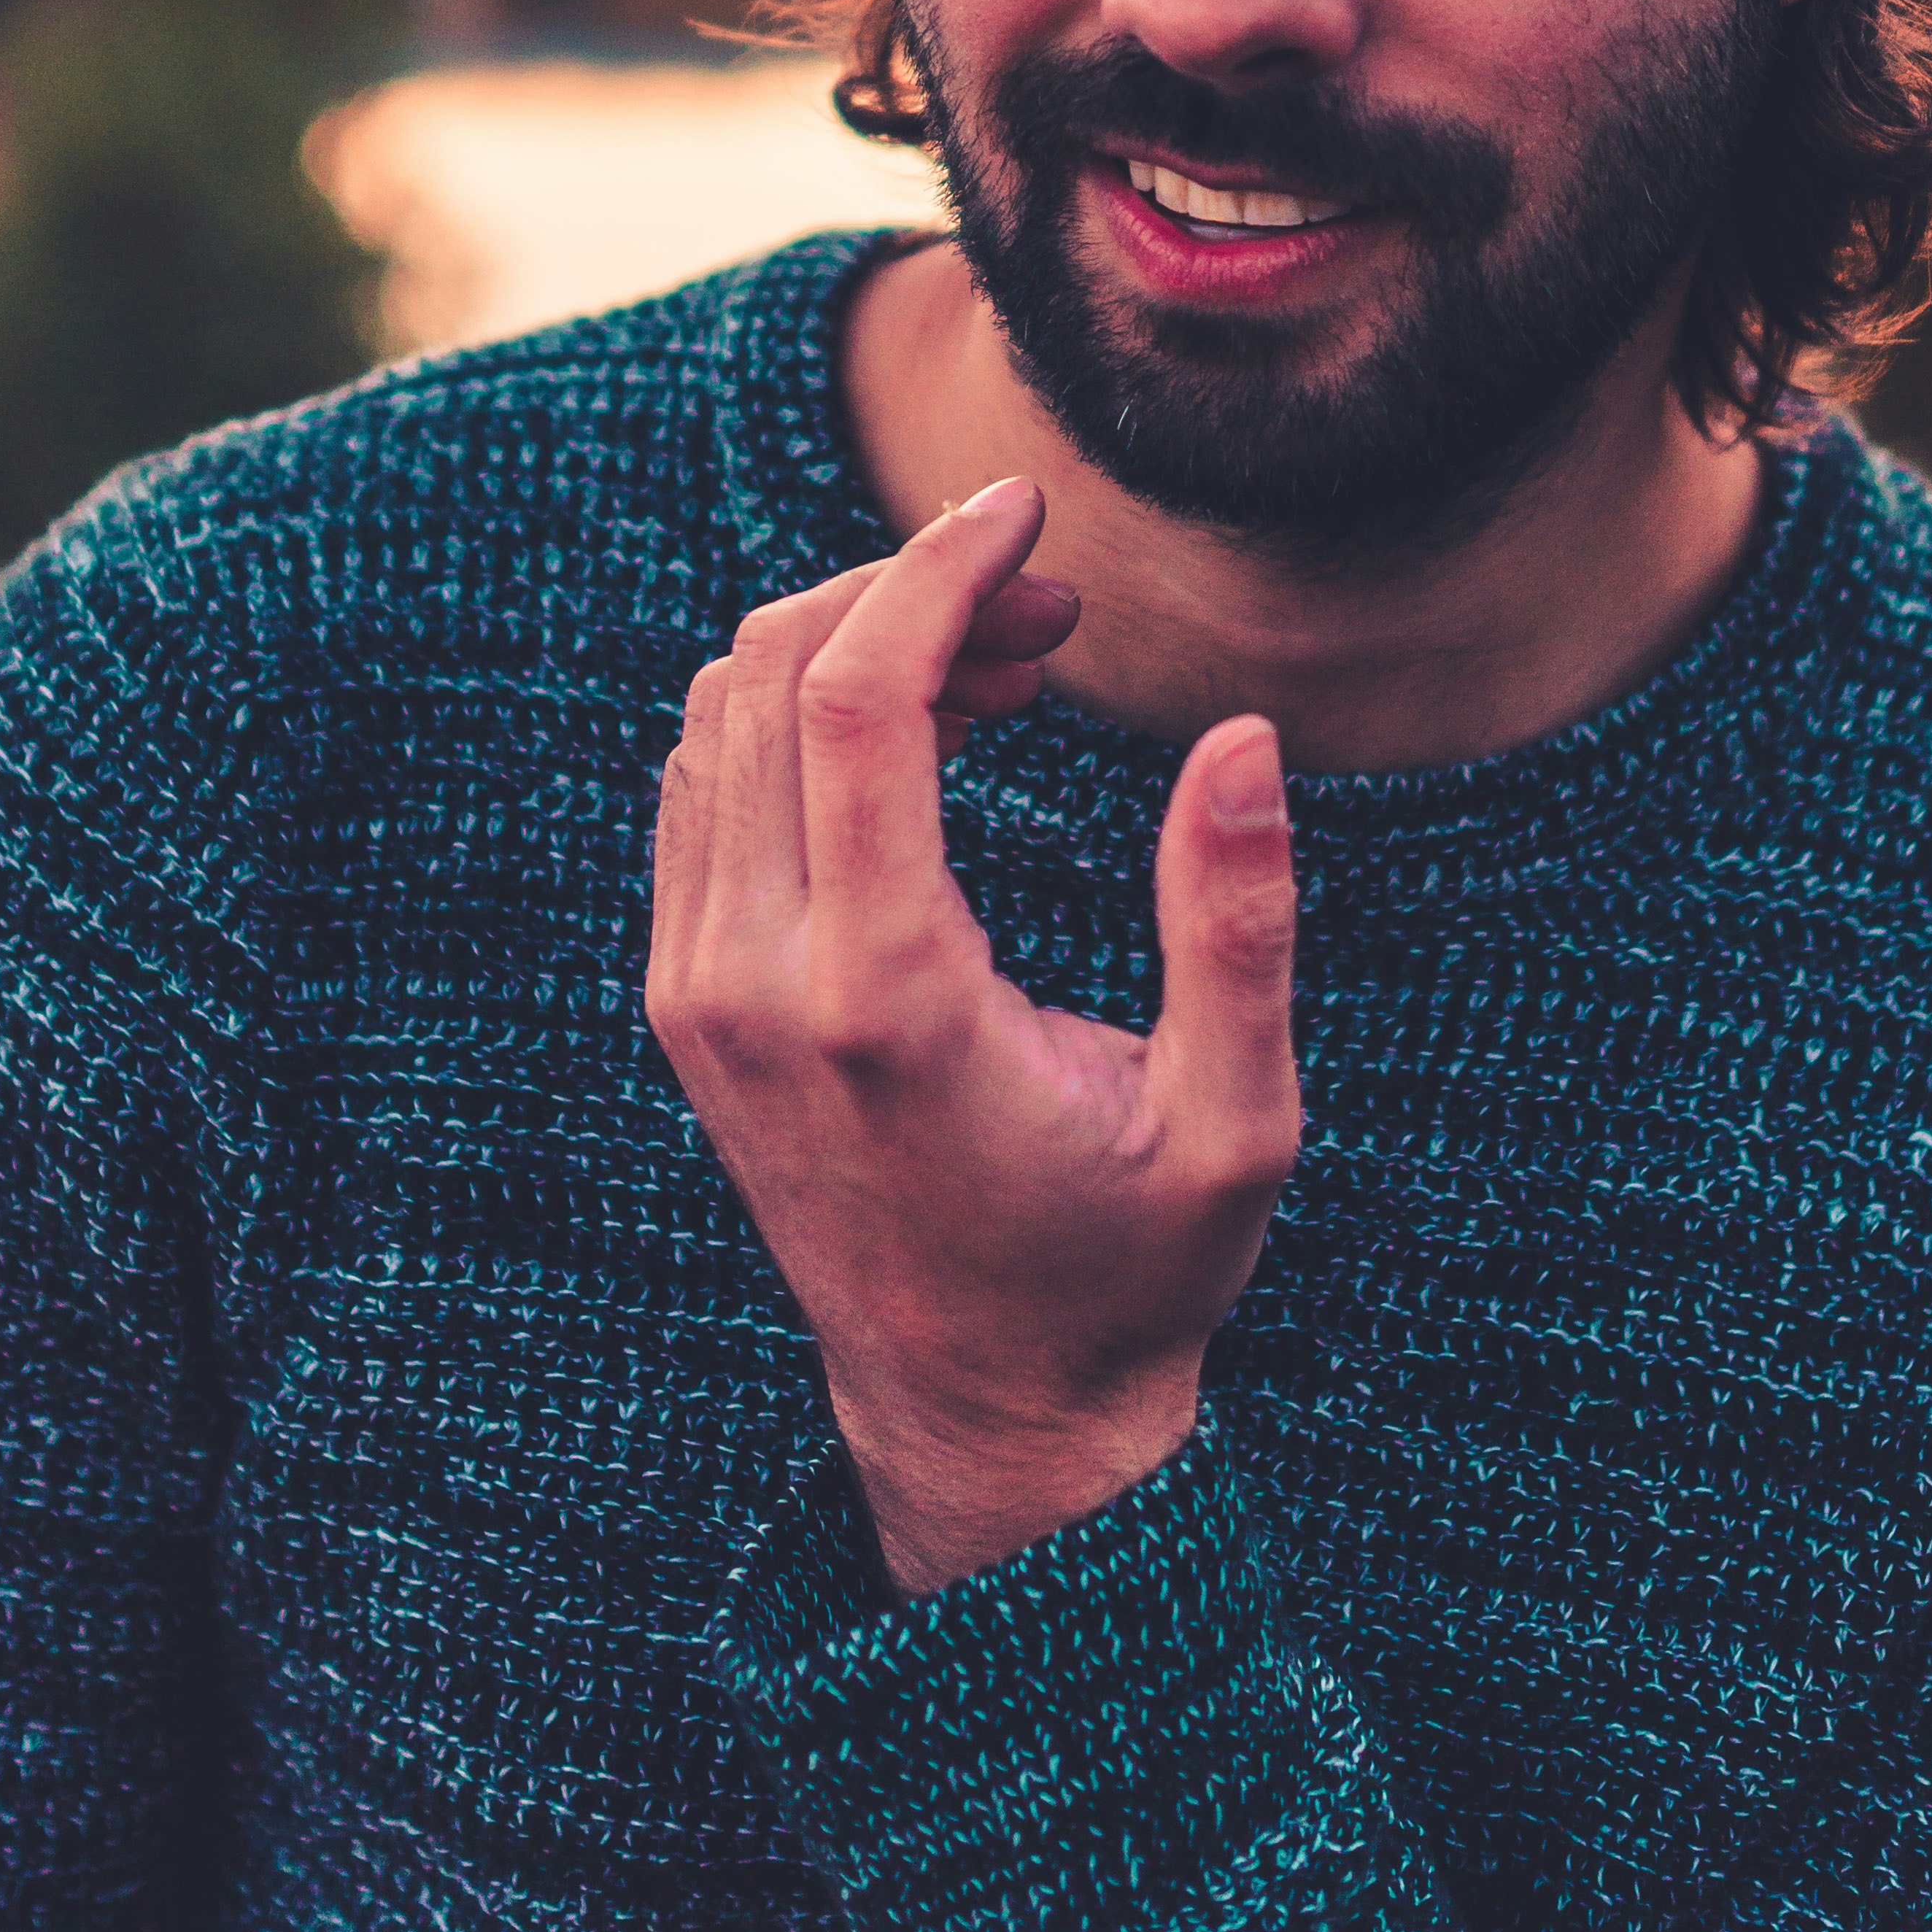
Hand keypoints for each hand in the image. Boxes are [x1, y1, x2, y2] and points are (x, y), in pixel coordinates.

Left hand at [648, 482, 1302, 1591]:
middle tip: (1053, 605)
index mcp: (881, 996)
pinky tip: (924, 737)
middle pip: (774, 674)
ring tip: (1008, 667)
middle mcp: (752, 983)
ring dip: (856, 645)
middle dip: (911, 589)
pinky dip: (801, 714)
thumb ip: (1239, 924)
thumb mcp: (1231, 1121)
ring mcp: (697, 993)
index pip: (851, 696)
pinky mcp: (687, 1002)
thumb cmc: (1129, 1275)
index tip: (1026, 511)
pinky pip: (704, 785)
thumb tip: (1244, 739)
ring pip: (724, 715)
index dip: (935, 567)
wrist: (985, 1420)